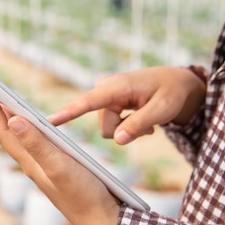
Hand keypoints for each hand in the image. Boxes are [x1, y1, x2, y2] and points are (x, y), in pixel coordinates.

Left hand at [0, 92, 120, 224]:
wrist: (103, 222)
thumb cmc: (83, 195)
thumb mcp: (59, 166)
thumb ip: (37, 144)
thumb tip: (12, 120)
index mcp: (31, 163)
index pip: (5, 133)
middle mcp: (34, 165)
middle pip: (11, 135)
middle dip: (1, 113)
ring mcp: (46, 169)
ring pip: (24, 141)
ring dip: (16, 121)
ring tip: (10, 106)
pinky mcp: (59, 171)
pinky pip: (39, 147)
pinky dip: (35, 132)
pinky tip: (41, 130)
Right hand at [47, 66, 205, 144]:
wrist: (177, 83)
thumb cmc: (172, 93)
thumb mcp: (162, 110)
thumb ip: (139, 125)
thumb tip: (117, 140)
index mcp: (117, 87)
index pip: (88, 102)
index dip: (67, 113)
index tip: (48, 121)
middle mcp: (105, 90)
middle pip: (105, 126)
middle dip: (124, 131)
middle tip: (149, 126)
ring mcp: (106, 97)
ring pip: (108, 129)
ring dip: (128, 130)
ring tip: (148, 121)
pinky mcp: (108, 104)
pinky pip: (112, 126)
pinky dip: (128, 127)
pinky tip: (143, 120)